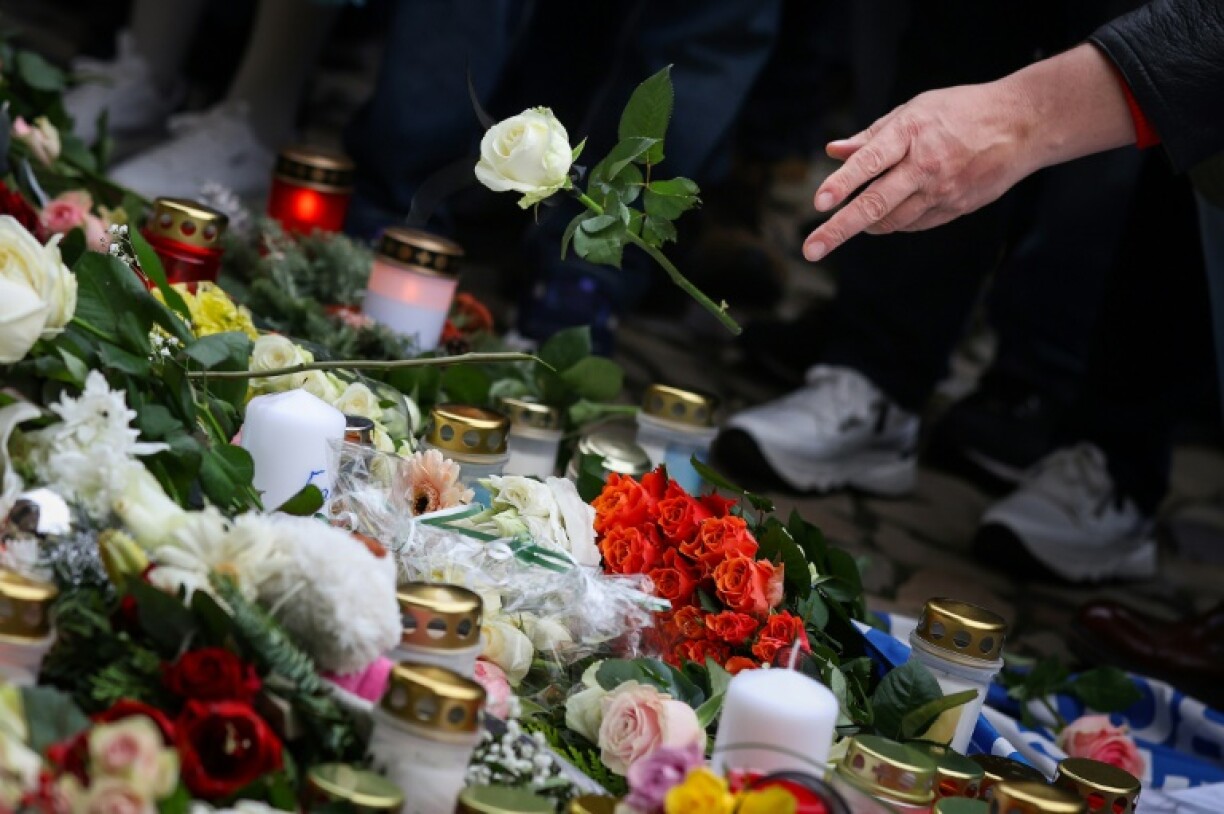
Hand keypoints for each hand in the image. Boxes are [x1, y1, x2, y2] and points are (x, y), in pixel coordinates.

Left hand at [802, 43, 1134, 261]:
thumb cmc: (959, 112)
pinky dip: (894, 222)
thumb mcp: (914, 110)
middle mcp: (925, 165)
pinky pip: (913, 224)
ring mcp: (942, 190)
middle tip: (811, 250)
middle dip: (839, 229)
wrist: (1021, 125)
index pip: (870, 161)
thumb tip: (833, 151)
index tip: (819, 202)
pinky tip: (888, 214)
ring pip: (892, 220)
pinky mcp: (956, 208)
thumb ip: (871, 136)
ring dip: (865, 224)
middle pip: (876, 203)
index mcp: (912, 132)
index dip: (842, 183)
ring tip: (851, 220)